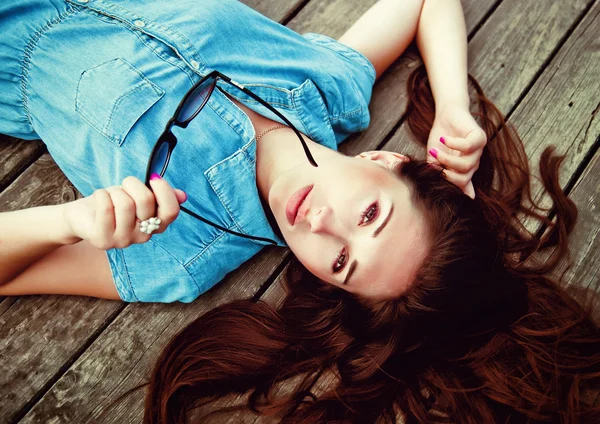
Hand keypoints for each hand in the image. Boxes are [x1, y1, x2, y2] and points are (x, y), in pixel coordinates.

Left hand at [62, 176, 186, 249]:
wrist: (82, 216)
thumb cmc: (114, 203)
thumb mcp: (138, 196)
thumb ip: (160, 196)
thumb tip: (182, 196)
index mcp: (156, 226)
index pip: (171, 211)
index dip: (164, 191)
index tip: (153, 179)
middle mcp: (143, 237)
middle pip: (146, 201)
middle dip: (132, 184)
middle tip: (125, 185)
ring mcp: (123, 241)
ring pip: (125, 203)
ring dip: (114, 191)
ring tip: (109, 196)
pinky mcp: (103, 240)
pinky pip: (106, 207)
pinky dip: (101, 194)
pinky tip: (99, 198)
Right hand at [426, 102, 486, 198]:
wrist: (446, 115)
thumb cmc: (440, 137)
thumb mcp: (435, 158)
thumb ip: (438, 172)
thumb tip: (439, 187)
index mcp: (464, 170)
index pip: (461, 186)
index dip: (450, 186)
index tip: (437, 181)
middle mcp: (473, 163)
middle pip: (464, 178)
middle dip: (448, 175)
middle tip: (434, 167)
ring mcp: (478, 151)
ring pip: (466, 164)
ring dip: (447, 159)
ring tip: (435, 151)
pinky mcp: (479, 137)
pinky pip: (468, 147)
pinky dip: (453, 144)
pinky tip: (443, 139)